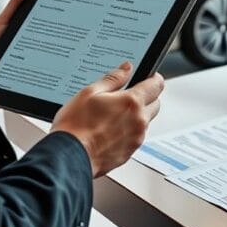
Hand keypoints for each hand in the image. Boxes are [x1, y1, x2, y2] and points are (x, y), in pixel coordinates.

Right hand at [51, 62, 163, 177]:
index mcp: (132, 102)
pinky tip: (110, 131)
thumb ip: (113, 78)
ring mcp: (136, 138)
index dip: (153, 77)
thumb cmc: (75, 126)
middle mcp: (139, 121)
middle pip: (155, 103)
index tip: (148, 76)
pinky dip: (129, 131)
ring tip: (112, 115)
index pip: (156, 85)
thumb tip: (126, 68)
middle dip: (146, 97)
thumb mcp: (90, 92)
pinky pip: (136, 137)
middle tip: (127, 95)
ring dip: (137, 116)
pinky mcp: (130, 152)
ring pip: (145, 121)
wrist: (69, 157)